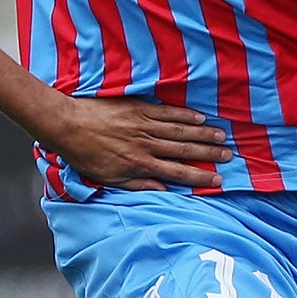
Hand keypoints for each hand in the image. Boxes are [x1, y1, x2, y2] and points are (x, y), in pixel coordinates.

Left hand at [45, 97, 231, 190]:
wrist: (68, 125)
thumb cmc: (85, 154)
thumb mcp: (109, 178)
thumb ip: (138, 184)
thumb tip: (162, 190)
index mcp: (140, 164)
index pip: (177, 172)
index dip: (199, 176)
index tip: (217, 179)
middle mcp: (146, 144)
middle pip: (184, 149)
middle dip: (208, 153)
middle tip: (229, 155)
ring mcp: (143, 124)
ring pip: (179, 129)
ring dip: (202, 132)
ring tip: (221, 136)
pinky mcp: (137, 107)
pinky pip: (166, 111)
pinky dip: (183, 114)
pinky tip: (198, 115)